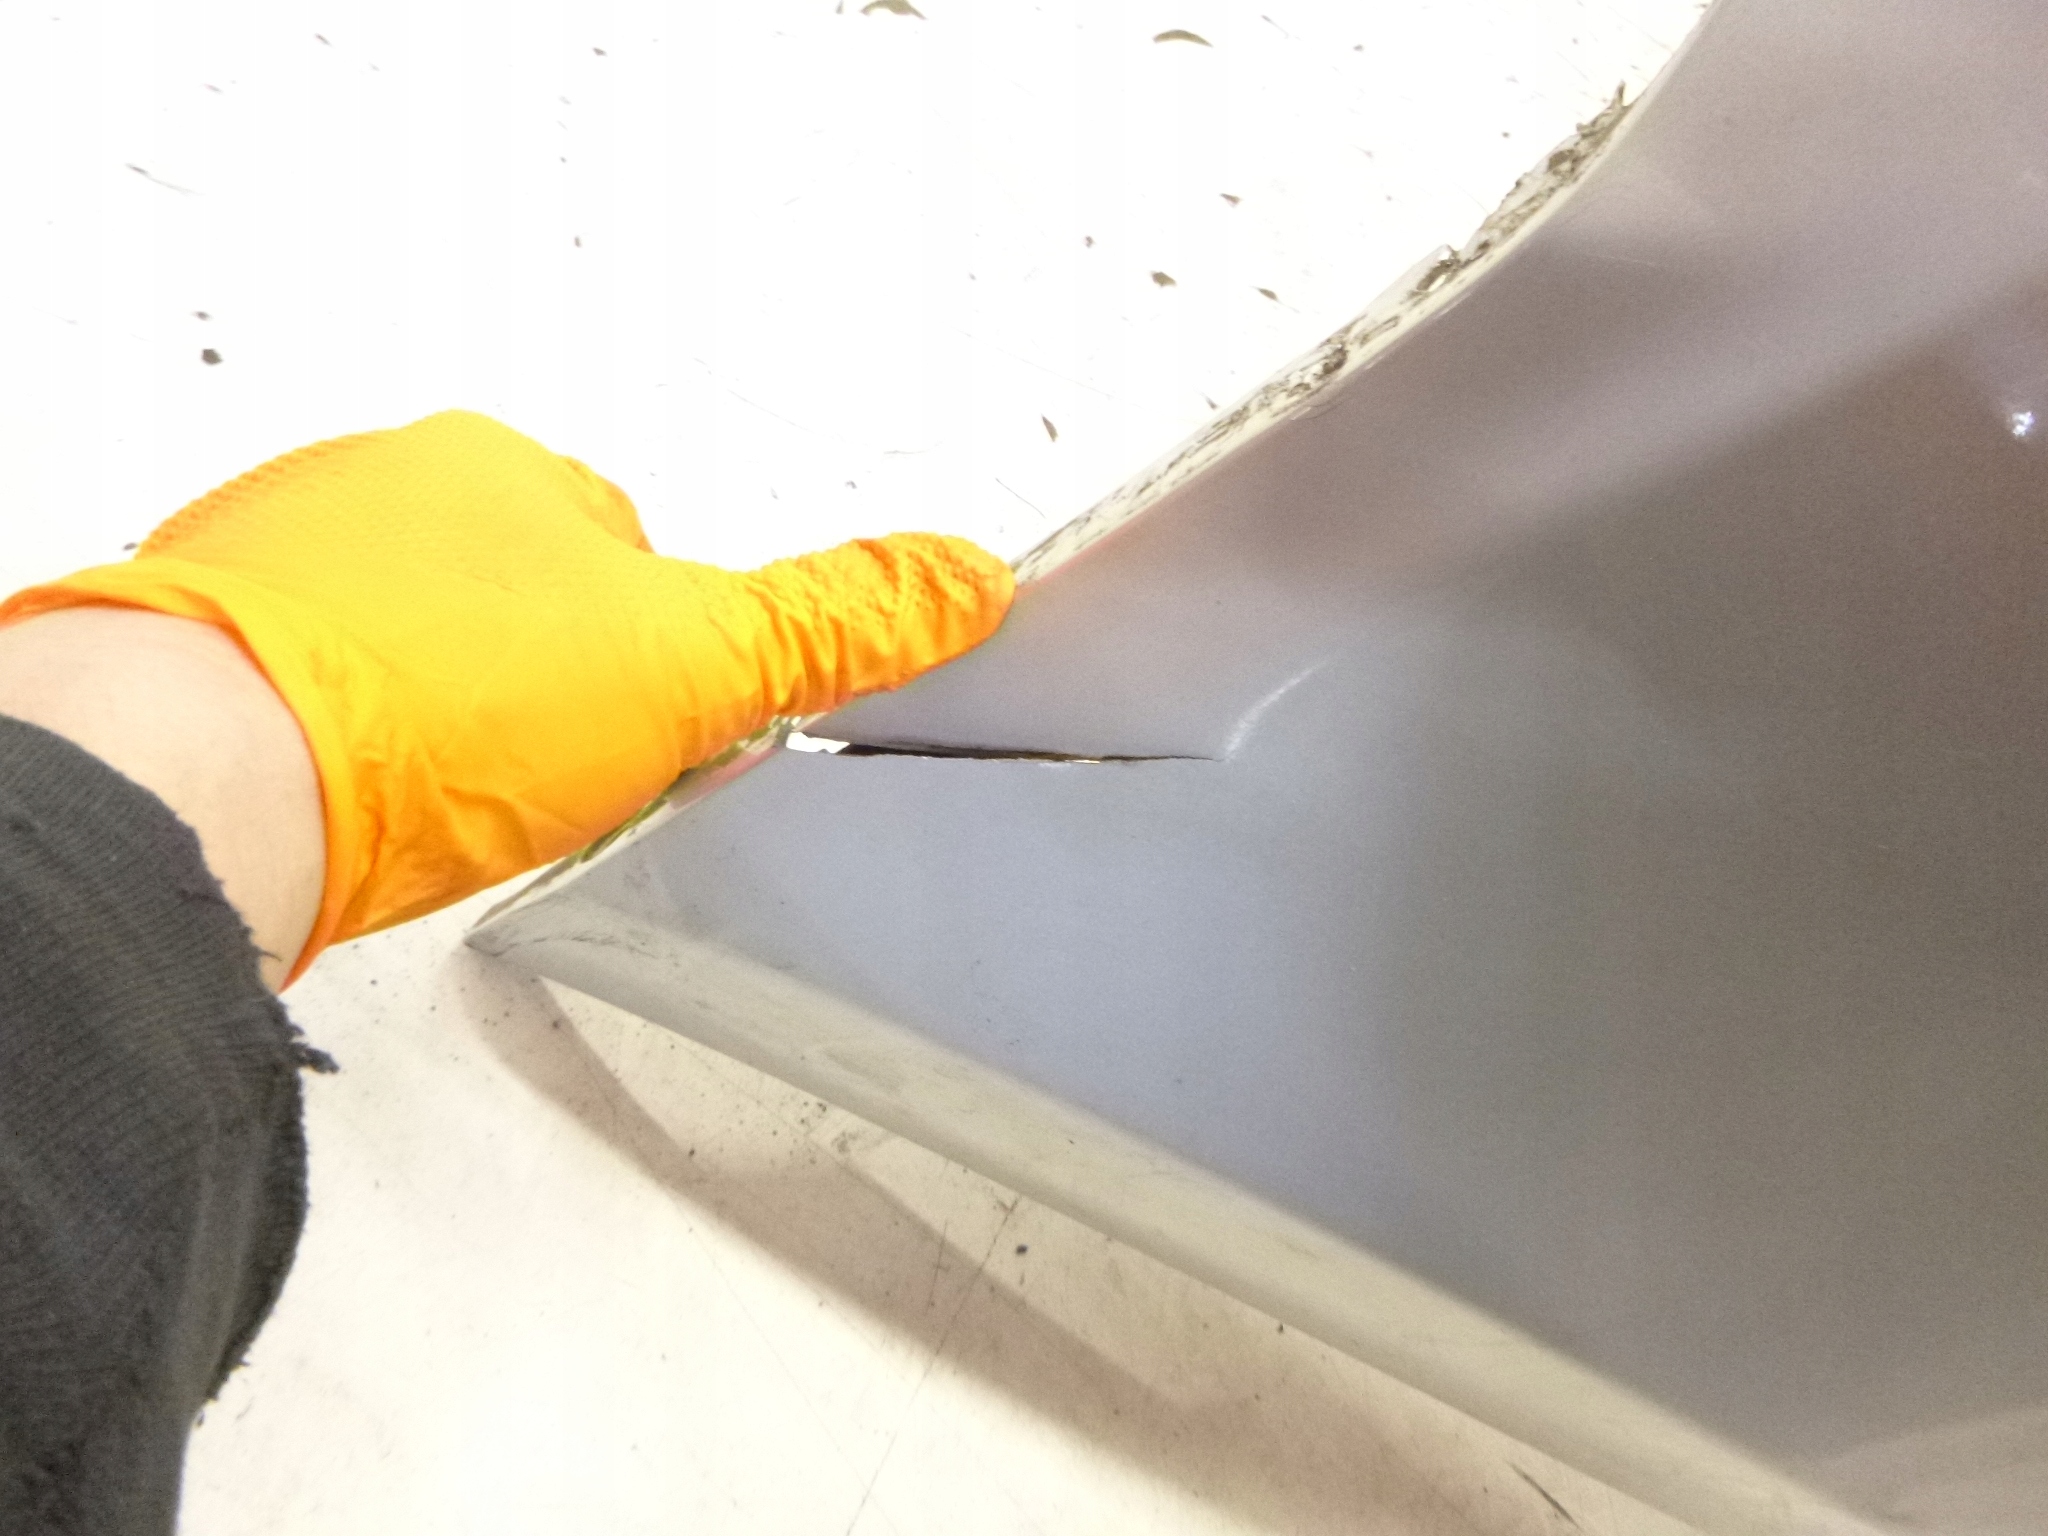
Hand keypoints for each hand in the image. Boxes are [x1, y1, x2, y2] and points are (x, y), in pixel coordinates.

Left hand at [0, 410, 1013, 984]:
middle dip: (551, 688)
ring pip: (408, 647)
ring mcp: (279, 572)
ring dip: (445, 722)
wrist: (206, 777)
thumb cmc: (421, 702)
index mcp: (499, 470)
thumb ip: (832, 622)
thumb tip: (959, 578)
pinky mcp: (203, 656)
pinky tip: (363, 814)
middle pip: (515, 597)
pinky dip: (346, 754)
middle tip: (558, 771)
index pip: (625, 548)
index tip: (656, 716)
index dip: (660, 652)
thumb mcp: (689, 664)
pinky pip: (309, 696)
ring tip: (458, 803)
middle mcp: (376, 495)